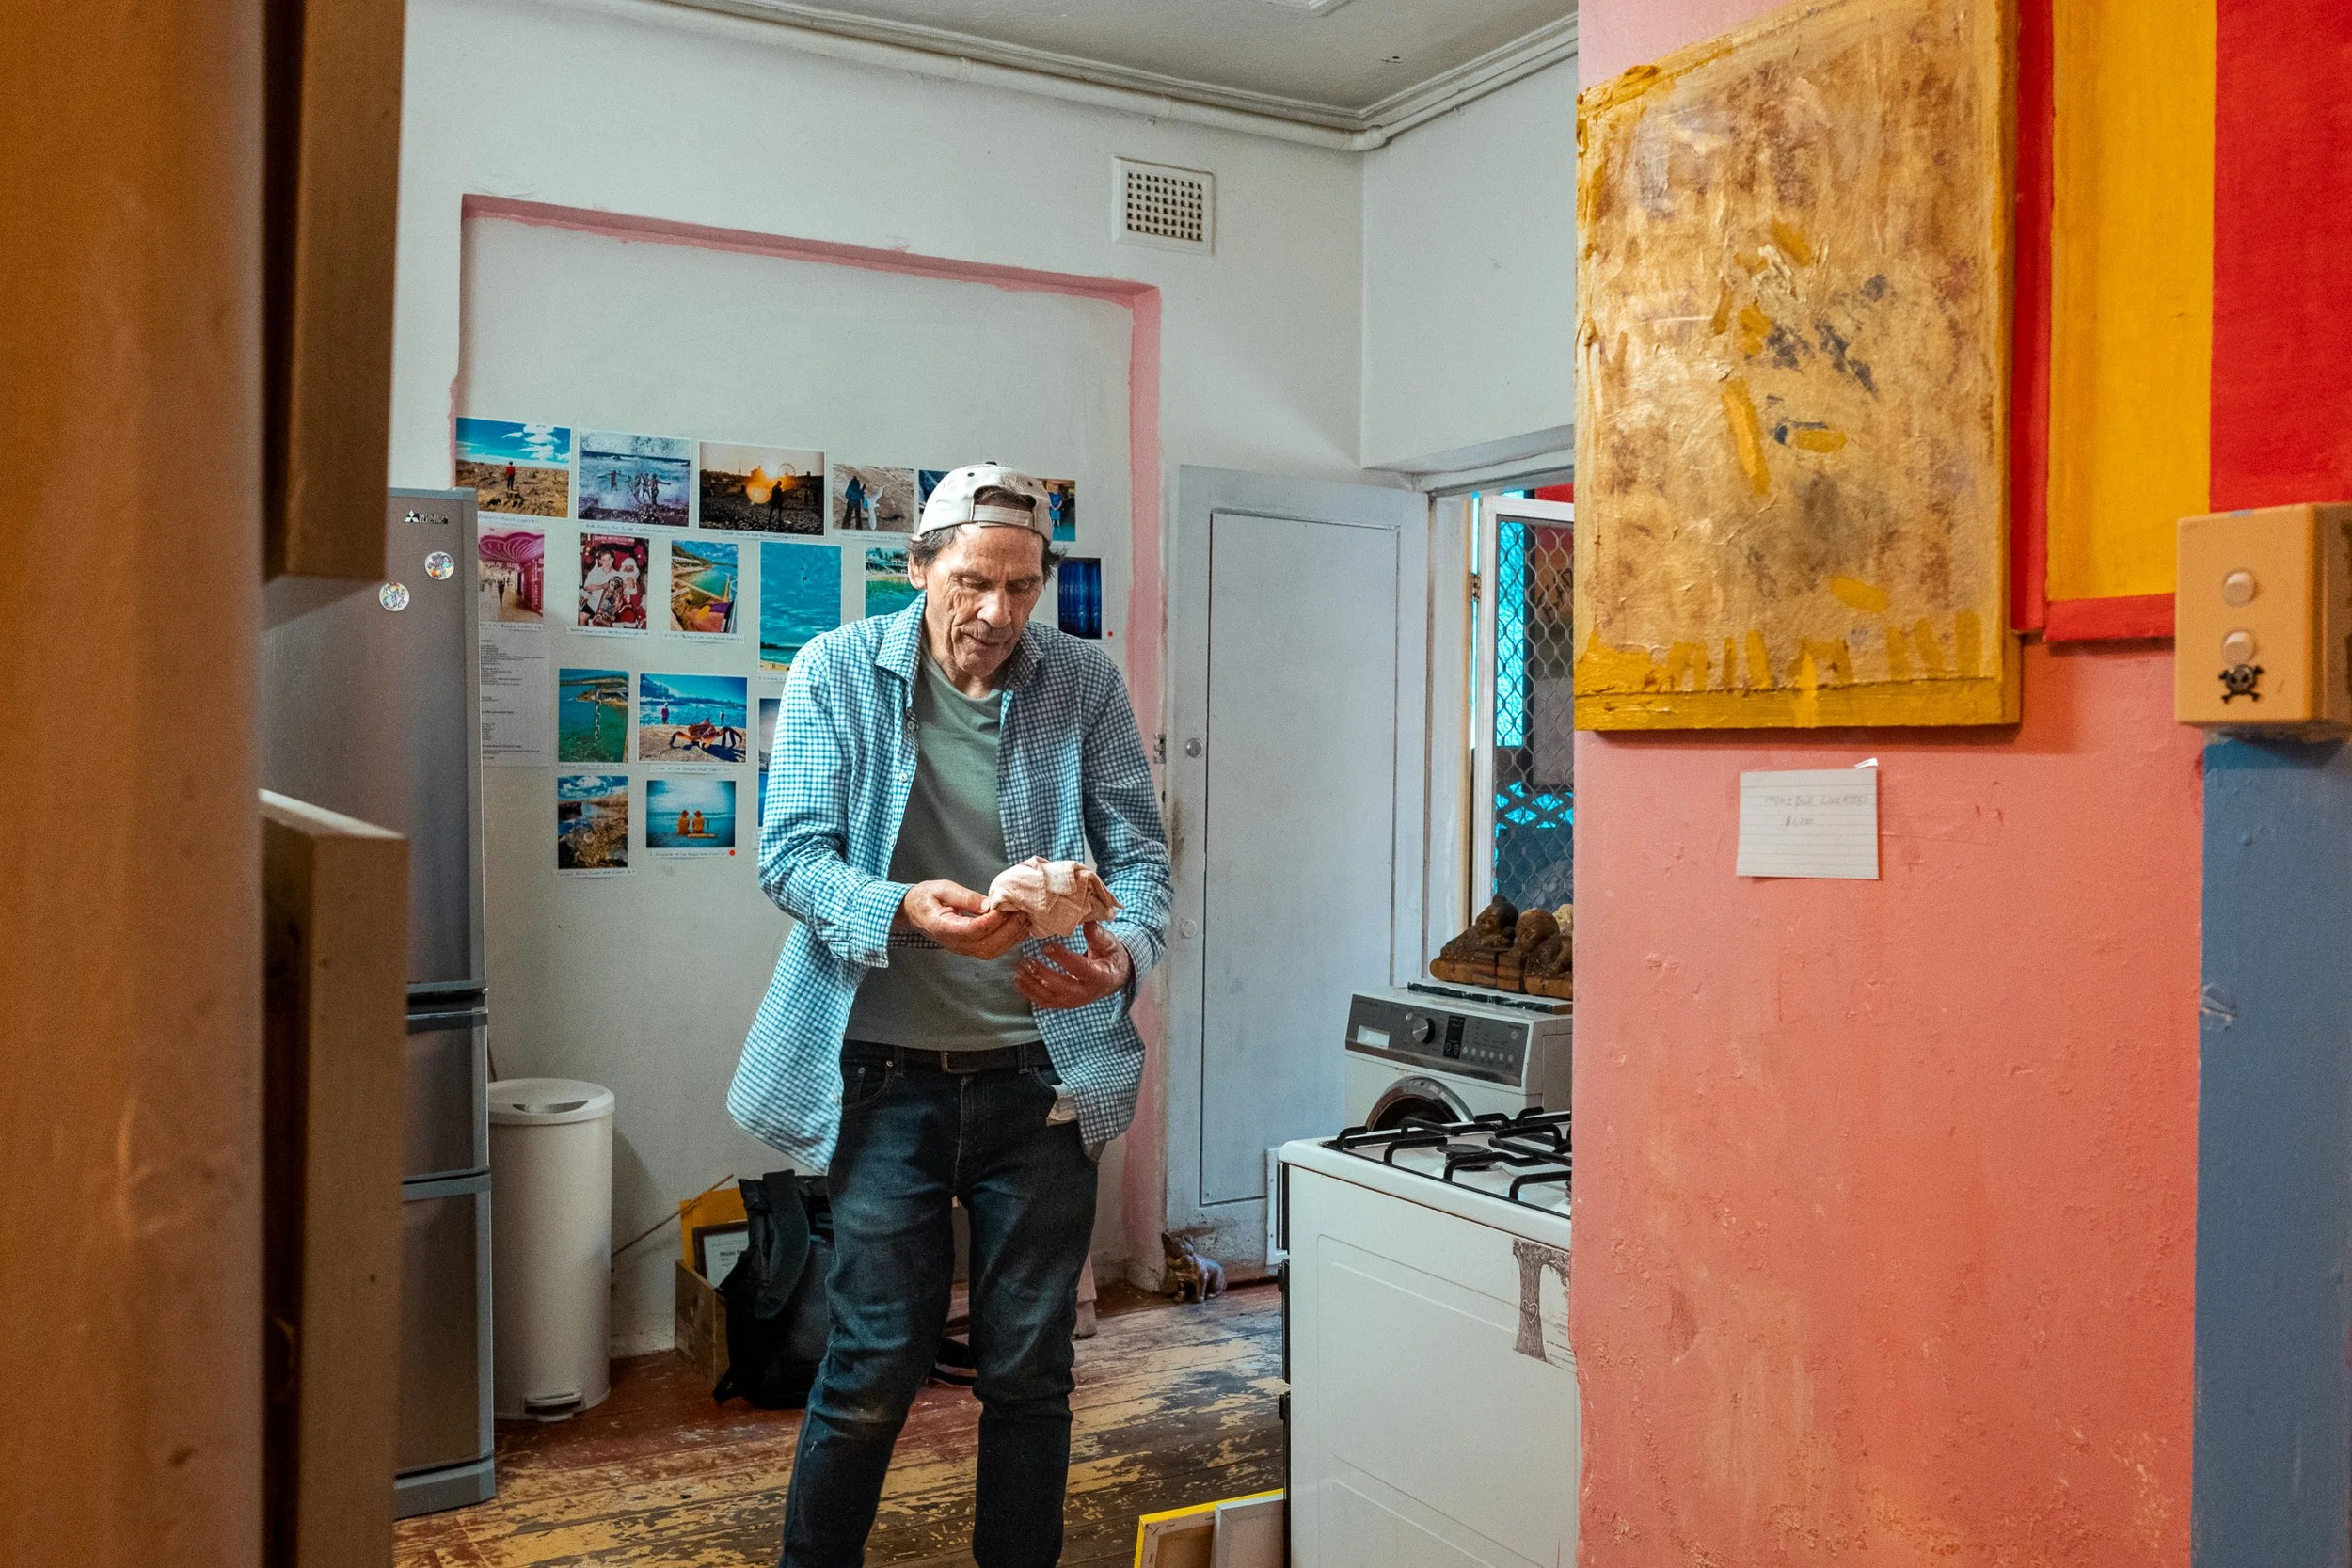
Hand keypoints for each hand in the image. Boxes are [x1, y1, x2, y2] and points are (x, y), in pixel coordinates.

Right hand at [901, 880, 1030, 958]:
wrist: (913, 912)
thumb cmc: (926, 898)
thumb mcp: (942, 889)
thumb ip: (965, 897)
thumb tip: (991, 904)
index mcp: (943, 927)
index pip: (972, 930)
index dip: (991, 921)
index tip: (1004, 907)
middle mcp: (953, 943)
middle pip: (986, 945)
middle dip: (1008, 930)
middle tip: (1022, 913)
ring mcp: (962, 949)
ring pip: (992, 951)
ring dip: (1011, 937)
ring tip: (1024, 919)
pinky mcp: (970, 949)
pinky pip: (992, 950)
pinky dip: (1008, 941)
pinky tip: (1018, 928)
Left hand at [1014, 922, 1131, 1010]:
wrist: (1114, 977)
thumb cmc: (1110, 956)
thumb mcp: (1109, 943)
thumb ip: (1097, 934)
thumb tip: (1087, 920)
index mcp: (1100, 976)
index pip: (1080, 968)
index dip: (1062, 958)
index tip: (1046, 946)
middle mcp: (1087, 992)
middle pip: (1062, 986)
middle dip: (1042, 974)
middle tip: (1026, 960)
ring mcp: (1075, 1001)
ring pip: (1051, 996)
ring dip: (1032, 984)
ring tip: (1019, 968)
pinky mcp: (1066, 1004)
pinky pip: (1046, 1002)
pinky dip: (1030, 993)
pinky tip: (1019, 981)